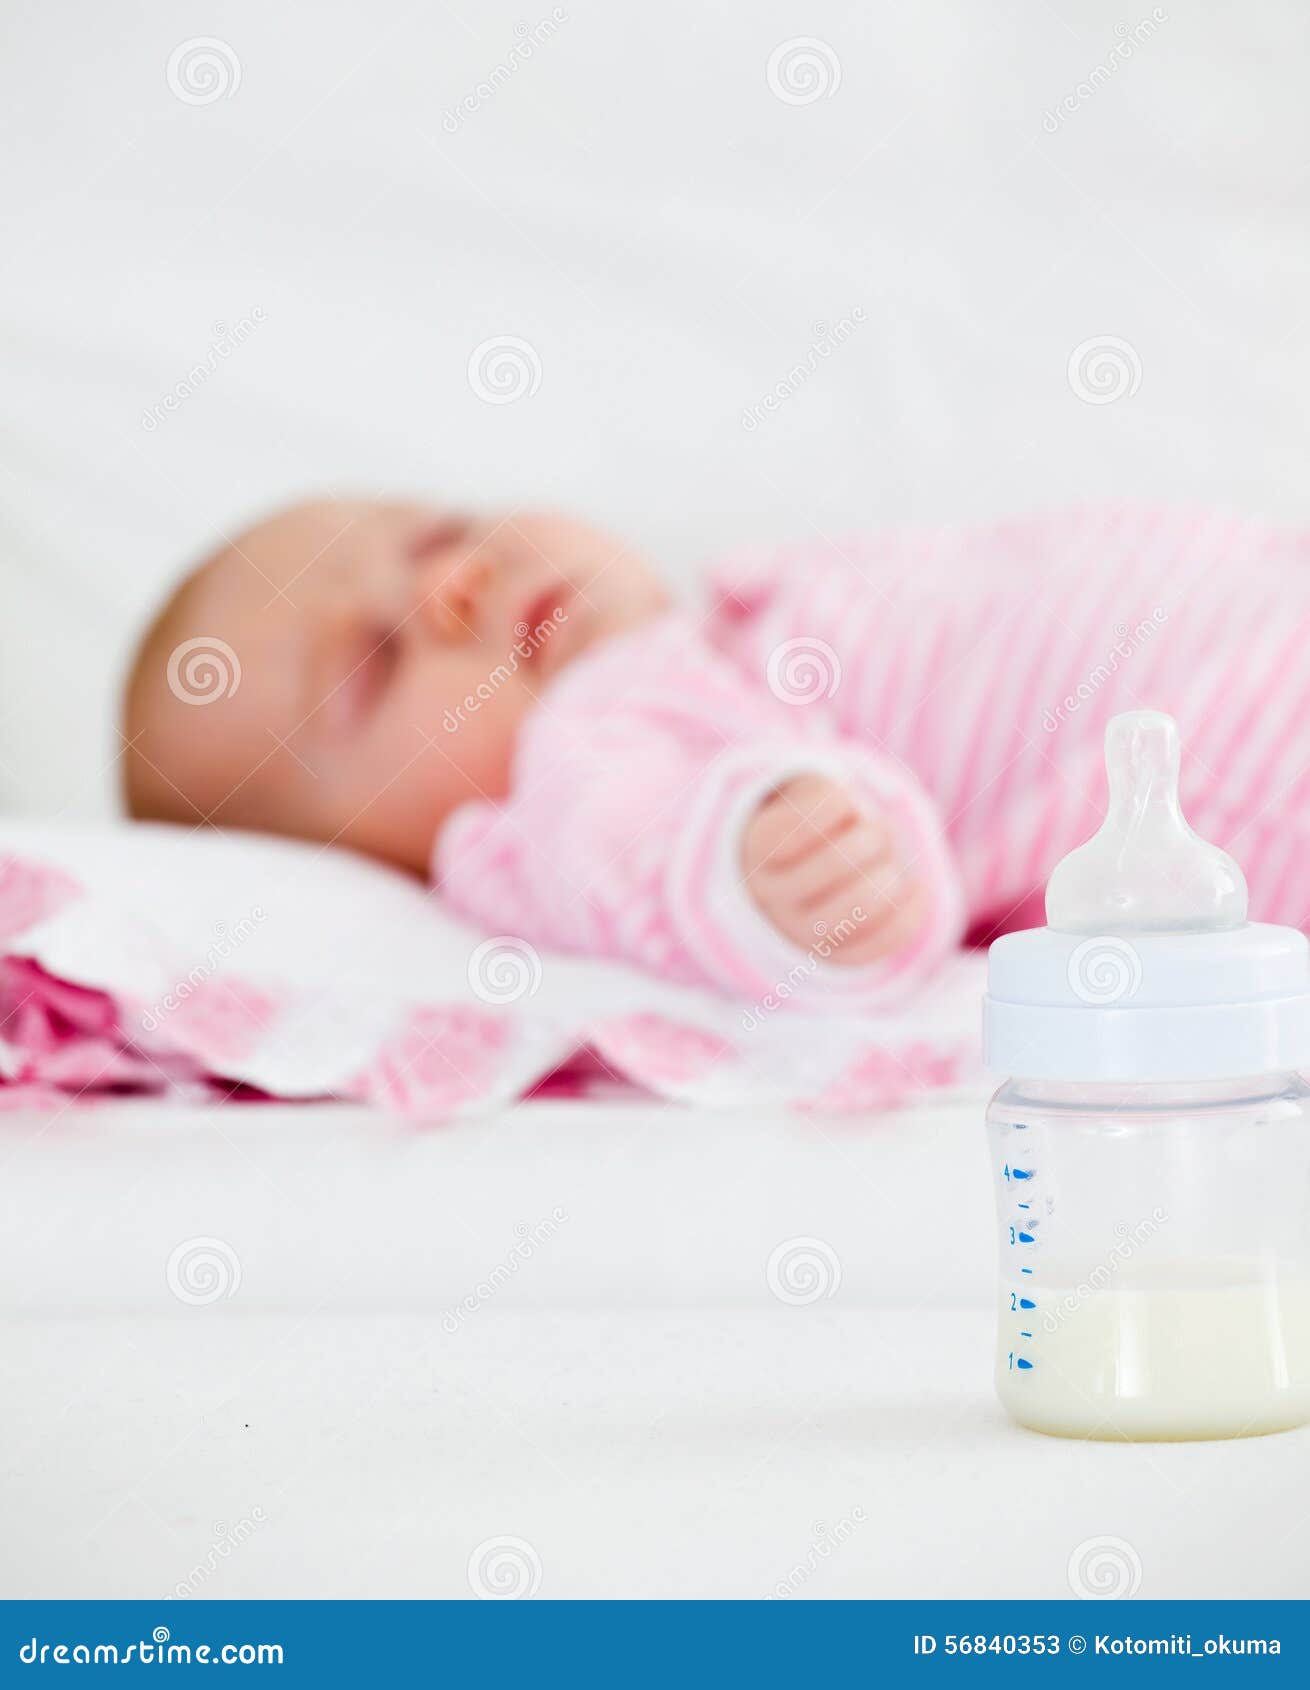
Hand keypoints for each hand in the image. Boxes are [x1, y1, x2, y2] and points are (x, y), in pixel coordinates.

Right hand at [740, 774, 929, 965]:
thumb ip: (829, 798)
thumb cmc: (816, 827)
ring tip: (893, 865)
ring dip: (888, 879)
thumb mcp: (809, 800)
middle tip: (881, 830)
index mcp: (760, 849)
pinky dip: (909, 914)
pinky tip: (918, 888)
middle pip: (829, 867)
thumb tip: (860, 819)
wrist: (797, 879)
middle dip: (869, 841)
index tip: (846, 801)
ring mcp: (801, 930)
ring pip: (854, 911)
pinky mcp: (835, 955)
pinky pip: (879, 942)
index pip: (792, 830)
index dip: (830, 809)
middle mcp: (772, 895)